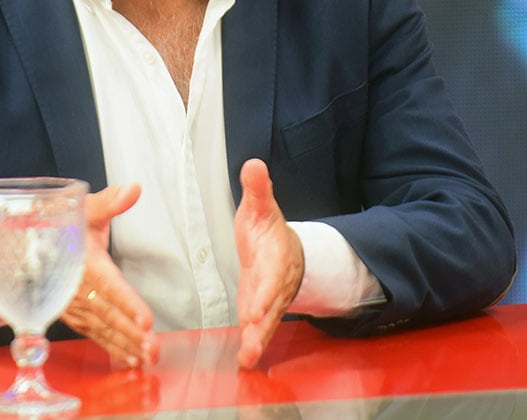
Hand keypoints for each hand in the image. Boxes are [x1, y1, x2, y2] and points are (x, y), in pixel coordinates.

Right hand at [59, 183, 158, 367]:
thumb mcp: (83, 208)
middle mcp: (75, 287)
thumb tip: (133, 189)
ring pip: (101, 328)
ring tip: (147, 358)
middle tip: (153, 349)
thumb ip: (109, 202)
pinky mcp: (72, 313)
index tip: (146, 320)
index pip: (108, 285)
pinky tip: (129, 358)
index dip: (127, 303)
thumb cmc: (60, 222)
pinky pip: (92, 333)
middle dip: (131, 333)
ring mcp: (72, 304)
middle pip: (107, 314)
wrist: (22, 241)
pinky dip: (111, 347)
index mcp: (82, 261)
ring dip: (124, 344)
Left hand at [234, 158, 303, 368]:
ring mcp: (270, 300)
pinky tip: (244, 361)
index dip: (265, 292)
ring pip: (267, 322)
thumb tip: (253, 164)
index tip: (254, 307)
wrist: (283, 248)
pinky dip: (253, 345)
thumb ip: (257, 189)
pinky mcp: (260, 311)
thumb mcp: (260, 206)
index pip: (272, 276)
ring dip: (258, 340)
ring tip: (248, 358)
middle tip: (252, 337)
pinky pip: (259, 330)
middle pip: (272, 305)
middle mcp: (277, 282)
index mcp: (277, 256)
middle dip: (263, 322)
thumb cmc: (266, 227)